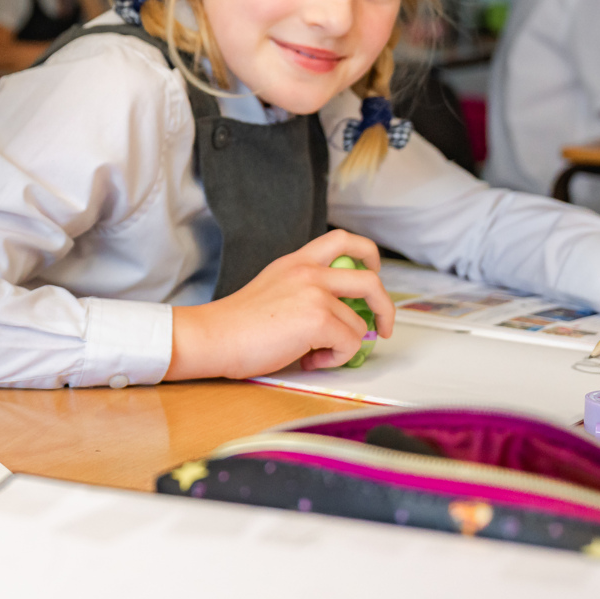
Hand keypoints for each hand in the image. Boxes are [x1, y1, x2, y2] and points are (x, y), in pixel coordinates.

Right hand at [168, 230, 395, 380]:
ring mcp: (315, 293)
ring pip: (358, 323)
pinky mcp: (317, 319)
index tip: (374, 273)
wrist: (214, 335)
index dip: (368, 255)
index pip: (343, 239)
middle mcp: (309, 271)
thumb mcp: (273, 287)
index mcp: (296, 262)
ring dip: (343, 345)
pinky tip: (309, 359)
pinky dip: (335, 358)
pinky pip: (349, 343)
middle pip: (370, 279)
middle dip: (385, 307)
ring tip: (314, 353)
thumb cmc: (237, 323)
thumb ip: (305, 289)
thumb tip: (339, 314)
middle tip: (381, 326)